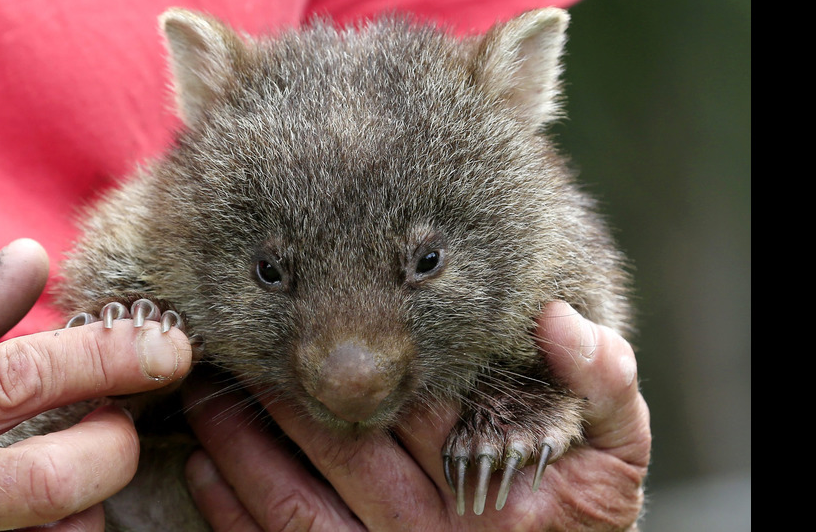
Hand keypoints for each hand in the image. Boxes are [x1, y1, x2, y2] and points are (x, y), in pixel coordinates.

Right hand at [0, 239, 194, 531]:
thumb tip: (34, 257)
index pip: (22, 378)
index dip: (105, 357)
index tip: (168, 344)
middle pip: (55, 479)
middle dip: (111, 445)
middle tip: (115, 418)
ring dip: (92, 500)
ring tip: (76, 463)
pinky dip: (69, 526)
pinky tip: (56, 503)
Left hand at [183, 300, 649, 530]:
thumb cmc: (577, 524)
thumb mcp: (615, 458)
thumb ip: (604, 386)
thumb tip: (558, 319)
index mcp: (491, 483)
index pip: (415, 404)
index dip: (361, 355)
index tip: (312, 306)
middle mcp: (432, 531)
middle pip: (342, 447)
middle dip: (283, 392)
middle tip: (232, 342)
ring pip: (296, 505)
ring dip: (241, 448)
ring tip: (200, 397)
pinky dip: (234, 514)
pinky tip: (204, 470)